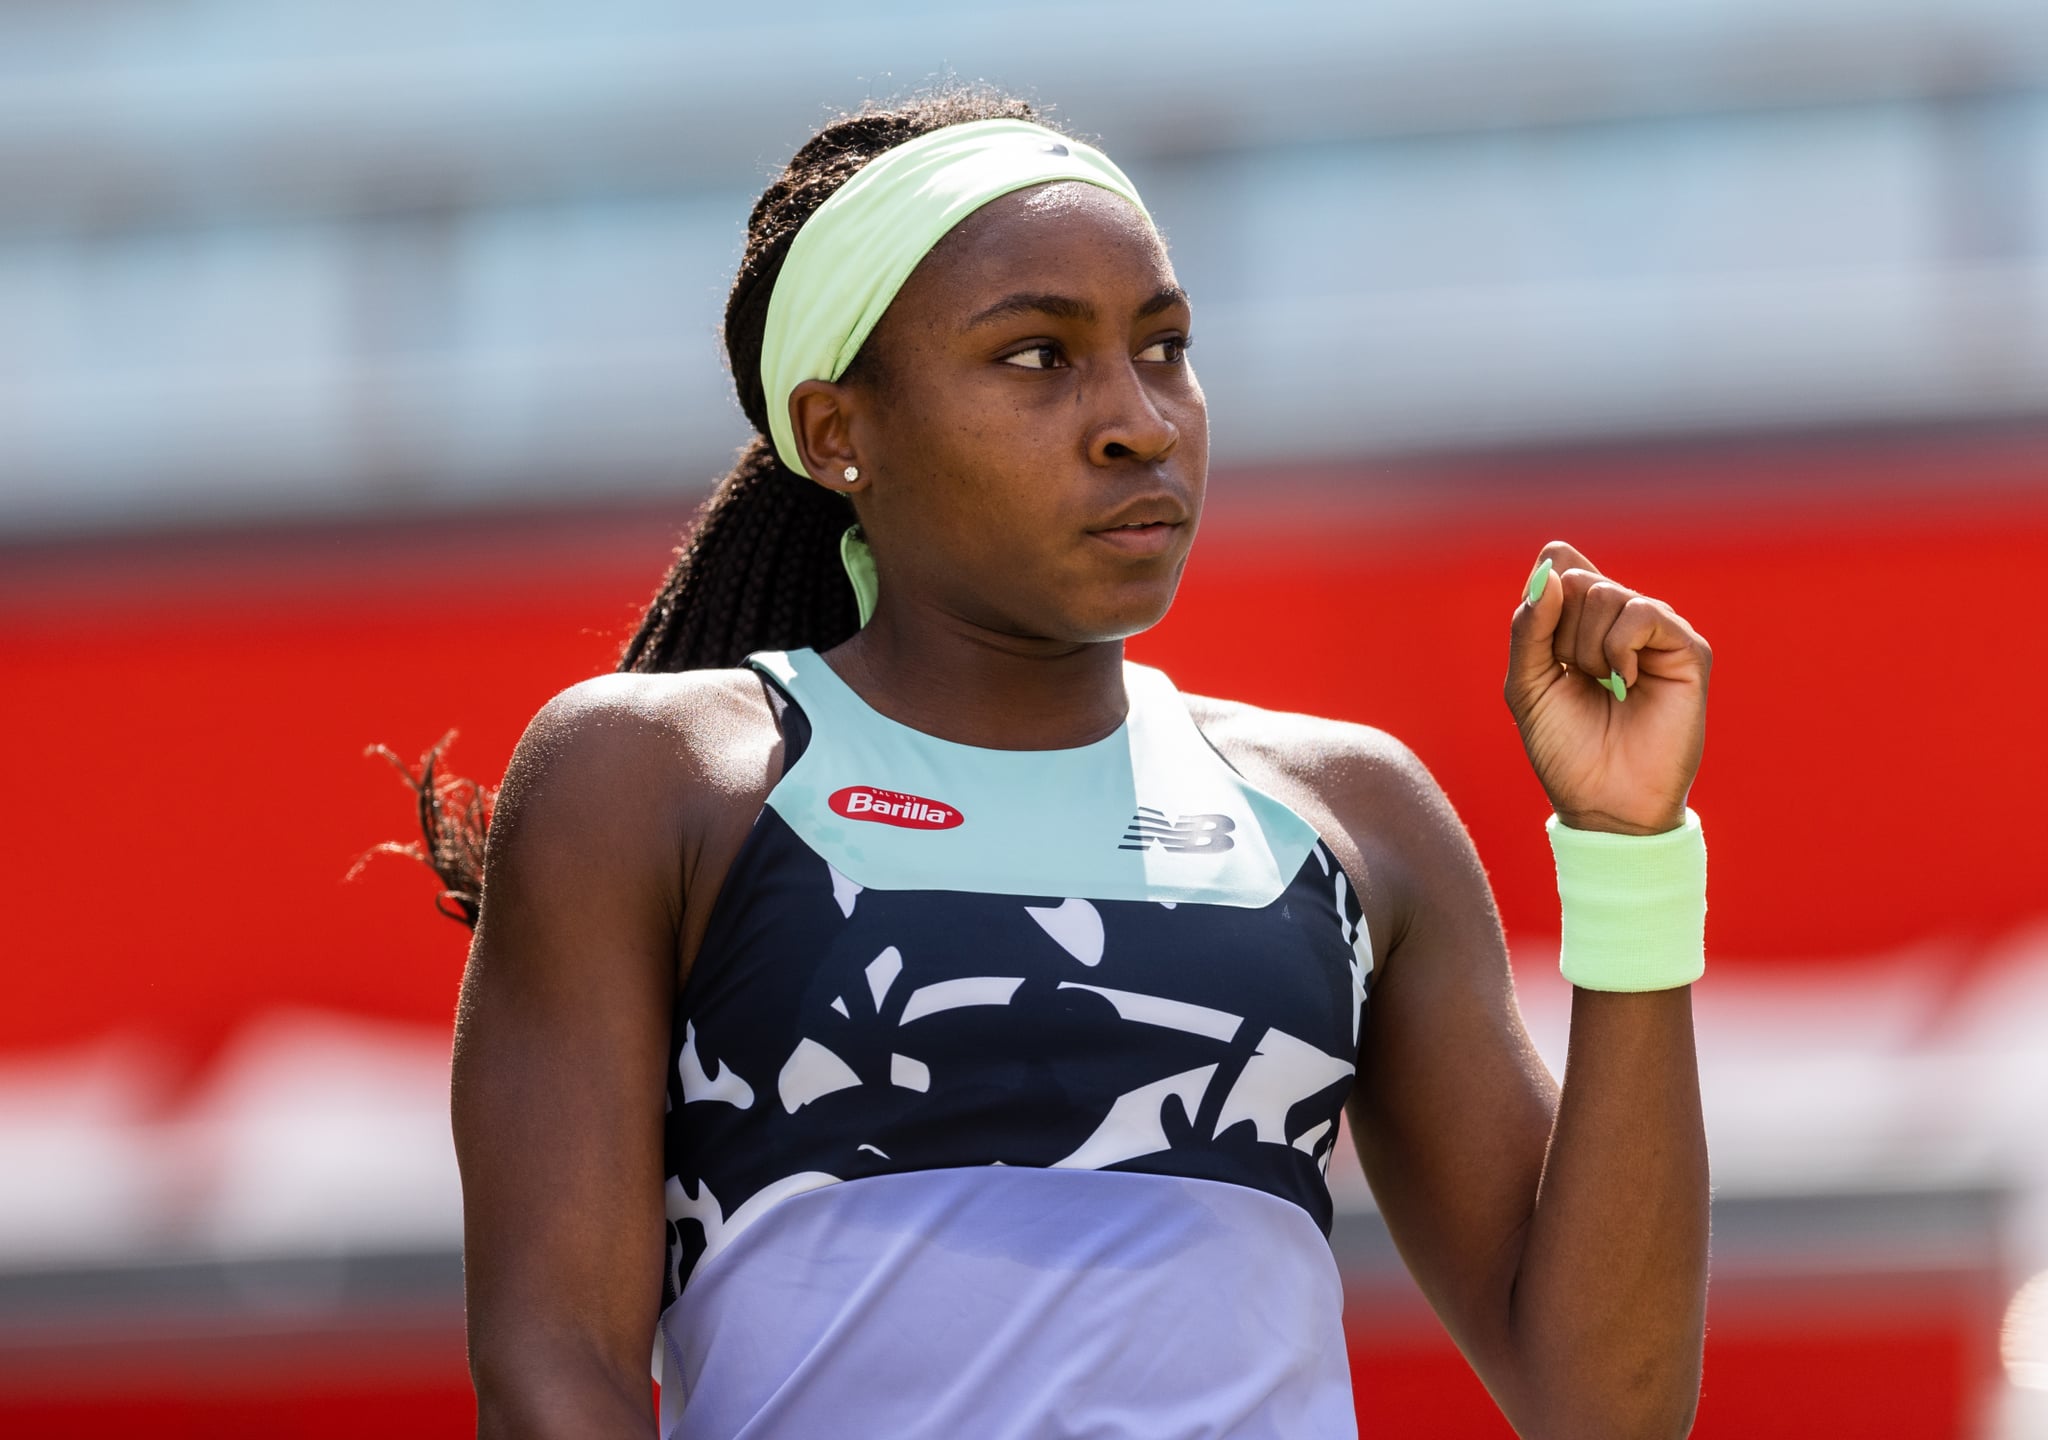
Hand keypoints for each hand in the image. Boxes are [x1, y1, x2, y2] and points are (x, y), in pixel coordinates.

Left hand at [1505, 541, 1710, 834]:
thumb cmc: (1564, 748)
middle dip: (1560, 635)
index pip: (1561, 564)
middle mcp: (1621, 620)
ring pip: (1605, 593)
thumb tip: (1549, 567)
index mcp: (1582, 622)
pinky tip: (1624, 682)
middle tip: (1576, 678)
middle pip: (1576, 580)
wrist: (1602, 801)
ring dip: (1587, 648)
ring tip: (1603, 686)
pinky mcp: (1687, 649)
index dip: (1544, 593)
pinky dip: (1619, 648)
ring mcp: (1656, 632)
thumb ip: (1528, 626)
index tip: (1544, 646)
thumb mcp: (1526, 683)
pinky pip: (1643, 613)